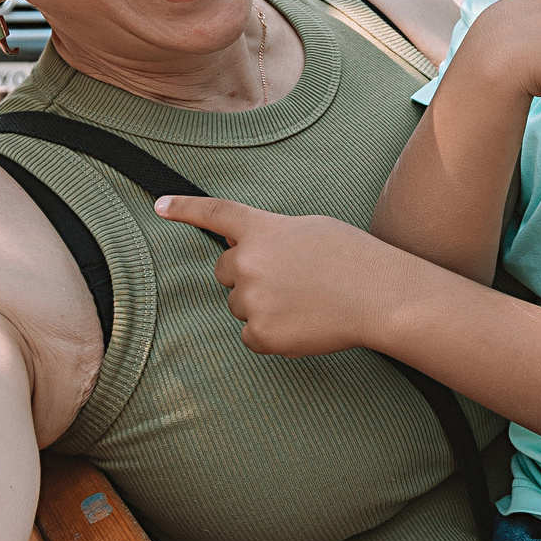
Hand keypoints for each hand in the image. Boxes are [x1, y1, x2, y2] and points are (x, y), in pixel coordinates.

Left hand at [153, 196, 395, 354]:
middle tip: (290, 279)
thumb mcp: (309, 229)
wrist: (380, 297)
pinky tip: (303, 323)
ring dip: (263, 304)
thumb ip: (271, 235)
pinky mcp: (259, 334)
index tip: (160, 206)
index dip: (183, 208)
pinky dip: (272, 333)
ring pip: (239, 304)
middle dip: (248, 274)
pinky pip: (251, 335)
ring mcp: (251, 300)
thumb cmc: (353, 259)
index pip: (214, 213)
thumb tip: (244, 248)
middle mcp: (247, 262)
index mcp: (260, 229)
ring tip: (306, 301)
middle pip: (224, 270)